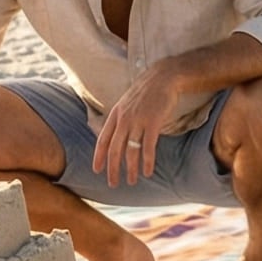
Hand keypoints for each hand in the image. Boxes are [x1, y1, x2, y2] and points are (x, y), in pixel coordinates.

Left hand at [93, 62, 186, 187]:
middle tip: (113, 183)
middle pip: (115, 149)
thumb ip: (121, 119)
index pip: (102, 140)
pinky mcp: (153, 122)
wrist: (164, 77)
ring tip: (133, 181)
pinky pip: (148, 147)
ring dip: (131, 169)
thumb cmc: (147, 92)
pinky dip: (147, 161)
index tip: (97, 170)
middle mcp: (124, 119)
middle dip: (113, 169)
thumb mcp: (127, 103)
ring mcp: (138, 120)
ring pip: (131, 151)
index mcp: (115, 114)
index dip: (99, 156)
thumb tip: (117, 136)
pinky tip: (148, 171)